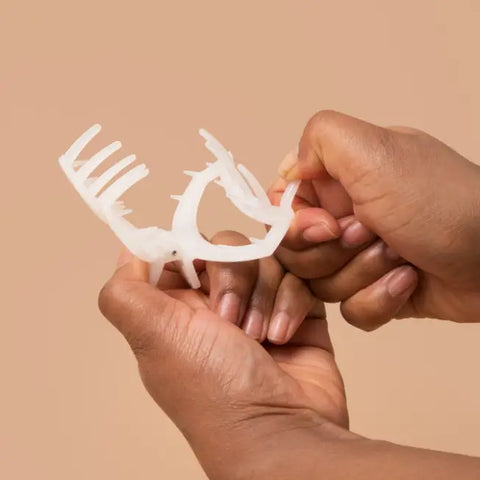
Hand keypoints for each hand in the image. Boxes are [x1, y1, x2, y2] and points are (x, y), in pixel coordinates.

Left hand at [98, 231, 347, 478]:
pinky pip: (296, 278)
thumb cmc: (213, 387)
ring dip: (264, 296)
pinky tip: (283, 336)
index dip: (194, 251)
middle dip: (234, 279)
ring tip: (262, 338)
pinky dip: (291, 304)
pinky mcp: (294, 311)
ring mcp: (258, 306)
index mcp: (177, 306)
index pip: (183, 251)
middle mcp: (215, 303)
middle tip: (231, 319)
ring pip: (264, 260)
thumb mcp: (152, 336)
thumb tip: (132, 252)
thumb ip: (124, 291)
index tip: (201, 272)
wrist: (281, 430)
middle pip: (228, 248)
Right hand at [271, 110, 479, 328]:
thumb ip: (320, 139)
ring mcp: (358, 256)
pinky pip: (349, 310)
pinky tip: (409, 281)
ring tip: (399, 256)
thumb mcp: (376, 151)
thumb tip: (289, 171)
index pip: (283, 207)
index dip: (295, 224)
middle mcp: (344, 215)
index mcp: (338, 179)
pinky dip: (378, 299)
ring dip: (359, 273)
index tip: (327, 225)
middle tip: (369, 234)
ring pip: (319, 283)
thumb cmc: (442, 203)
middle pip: (295, 251)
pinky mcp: (373, 290)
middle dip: (330, 252)